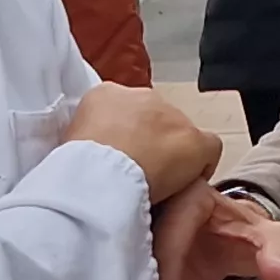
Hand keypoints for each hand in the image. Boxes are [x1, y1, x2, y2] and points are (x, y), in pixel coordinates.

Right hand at [66, 82, 221, 198]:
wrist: (98, 173)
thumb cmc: (75, 166)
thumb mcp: (70, 141)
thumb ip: (90, 135)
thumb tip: (100, 149)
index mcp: (105, 94)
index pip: (124, 111)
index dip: (127, 136)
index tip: (122, 157)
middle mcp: (141, 96)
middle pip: (155, 120)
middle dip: (150, 143)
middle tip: (140, 172)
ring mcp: (171, 115)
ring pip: (179, 135)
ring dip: (171, 155)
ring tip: (158, 182)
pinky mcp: (193, 138)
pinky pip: (209, 148)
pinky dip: (202, 165)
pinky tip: (185, 185)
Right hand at [142, 184, 279, 279]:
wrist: (236, 235)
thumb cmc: (252, 235)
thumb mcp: (274, 240)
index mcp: (189, 196)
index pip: (171, 241)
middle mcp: (159, 206)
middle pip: (139, 253)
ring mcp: (145, 228)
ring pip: (129, 267)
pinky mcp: (140, 251)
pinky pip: (130, 276)